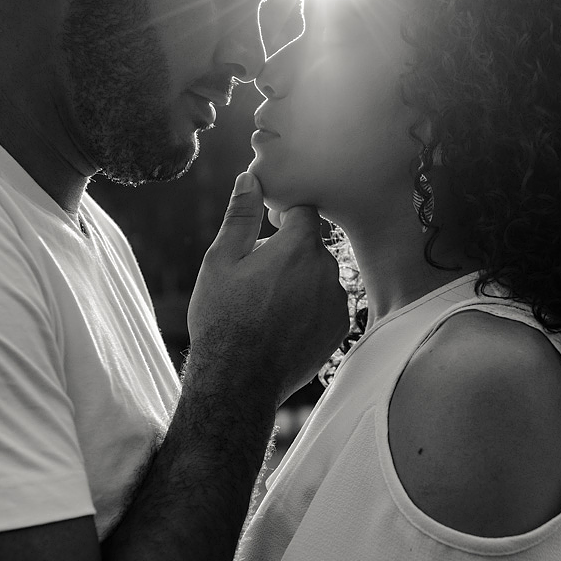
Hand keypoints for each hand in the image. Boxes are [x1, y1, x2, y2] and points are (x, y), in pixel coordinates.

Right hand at [188, 171, 348, 406]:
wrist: (238, 381)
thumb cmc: (222, 318)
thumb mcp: (221, 261)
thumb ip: (242, 216)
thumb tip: (251, 179)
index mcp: (299, 247)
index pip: (303, 211)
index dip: (284, 216)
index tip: (266, 231)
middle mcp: (327, 271)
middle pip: (312, 246)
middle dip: (289, 253)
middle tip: (256, 279)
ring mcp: (337, 302)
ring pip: (320, 277)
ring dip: (300, 282)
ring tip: (267, 307)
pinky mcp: (339, 329)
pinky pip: (327, 304)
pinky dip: (310, 308)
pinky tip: (282, 325)